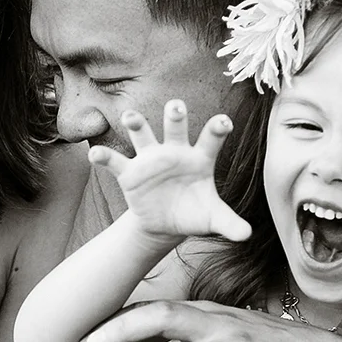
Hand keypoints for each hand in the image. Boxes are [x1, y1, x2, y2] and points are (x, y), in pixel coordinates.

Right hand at [91, 100, 249, 242]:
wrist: (166, 223)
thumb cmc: (194, 212)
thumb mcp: (213, 218)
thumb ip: (230, 223)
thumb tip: (247, 235)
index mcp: (199, 158)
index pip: (210, 139)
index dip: (217, 129)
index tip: (224, 122)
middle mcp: (174, 151)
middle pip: (175, 127)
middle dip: (174, 115)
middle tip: (175, 105)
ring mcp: (151, 159)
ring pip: (143, 135)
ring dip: (136, 124)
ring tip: (130, 116)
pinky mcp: (130, 173)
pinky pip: (115, 161)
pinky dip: (104, 157)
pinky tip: (94, 154)